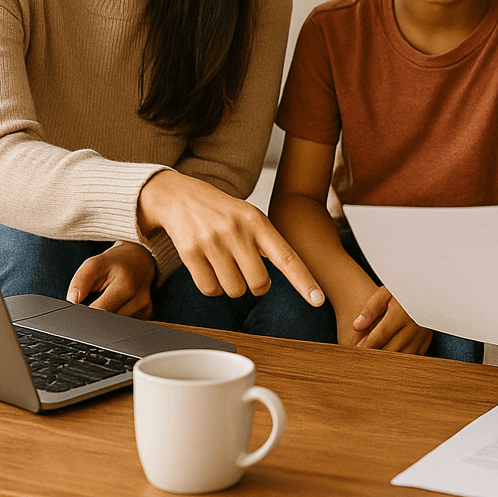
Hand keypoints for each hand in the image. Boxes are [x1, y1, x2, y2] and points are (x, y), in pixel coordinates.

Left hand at [66, 242, 154, 318]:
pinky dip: (117, 318)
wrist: (140, 260)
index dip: (87, 314)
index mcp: (126, 286)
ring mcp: (145, 309)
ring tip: (106, 302)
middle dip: (97, 317)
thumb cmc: (115, 263)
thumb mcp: (94, 263)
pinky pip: (126, 324)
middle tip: (93, 303)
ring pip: (117, 326)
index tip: (80, 312)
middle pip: (109, 322)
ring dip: (107, 318)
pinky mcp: (147, 315)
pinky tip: (116, 307)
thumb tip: (73, 300)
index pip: (101, 311)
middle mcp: (140, 300)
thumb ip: (81, 280)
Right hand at [138, 170, 323, 305]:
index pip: (287, 257)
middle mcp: (237, 231)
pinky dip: (212, 287)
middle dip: (257, 286)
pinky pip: (209, 290)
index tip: (318, 300)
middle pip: (259, 283)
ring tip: (225, 265)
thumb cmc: (221, 212)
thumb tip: (289, 273)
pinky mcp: (190, 253)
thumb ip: (267, 242)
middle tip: (248, 272)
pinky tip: (208, 269)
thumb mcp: (249, 217)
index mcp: (257, 222)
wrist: (179, 197)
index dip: (304, 281)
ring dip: (232, 286)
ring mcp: (213, 242)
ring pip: (234, 290)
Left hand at [347, 286, 432, 354]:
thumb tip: (356, 326)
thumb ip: (370, 309)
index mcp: (402, 312)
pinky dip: (402, 357)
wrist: (423, 289)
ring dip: (389, 358)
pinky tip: (392, 355)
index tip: (358, 349)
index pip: (381, 335)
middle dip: (377, 354)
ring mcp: (423, 333)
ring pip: (403, 355)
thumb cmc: (400, 291)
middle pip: (392, 348)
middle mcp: (414, 325)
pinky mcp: (427, 339)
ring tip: (376, 357)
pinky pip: (414, 355)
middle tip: (365, 356)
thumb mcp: (384, 293)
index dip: (367, 344)